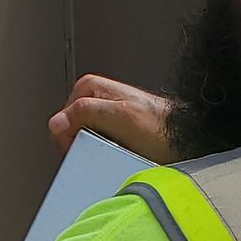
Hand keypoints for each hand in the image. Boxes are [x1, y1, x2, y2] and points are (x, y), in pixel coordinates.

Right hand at [49, 74, 174, 163]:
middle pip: (70, 130)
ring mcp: (101, 114)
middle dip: (82, 144)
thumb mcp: (122, 117)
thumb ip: (87, 113)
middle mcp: (94, 98)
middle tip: (105, 148)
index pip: (60, 119)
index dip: (69, 137)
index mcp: (90, 87)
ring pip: (81, 139)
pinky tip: (118, 152)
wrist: (183, 138)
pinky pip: (94, 145)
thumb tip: (57, 121)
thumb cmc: (161, 128)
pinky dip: (103, 152)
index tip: (87, 146)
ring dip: (95, 150)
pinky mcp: (110, 129)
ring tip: (116, 149)